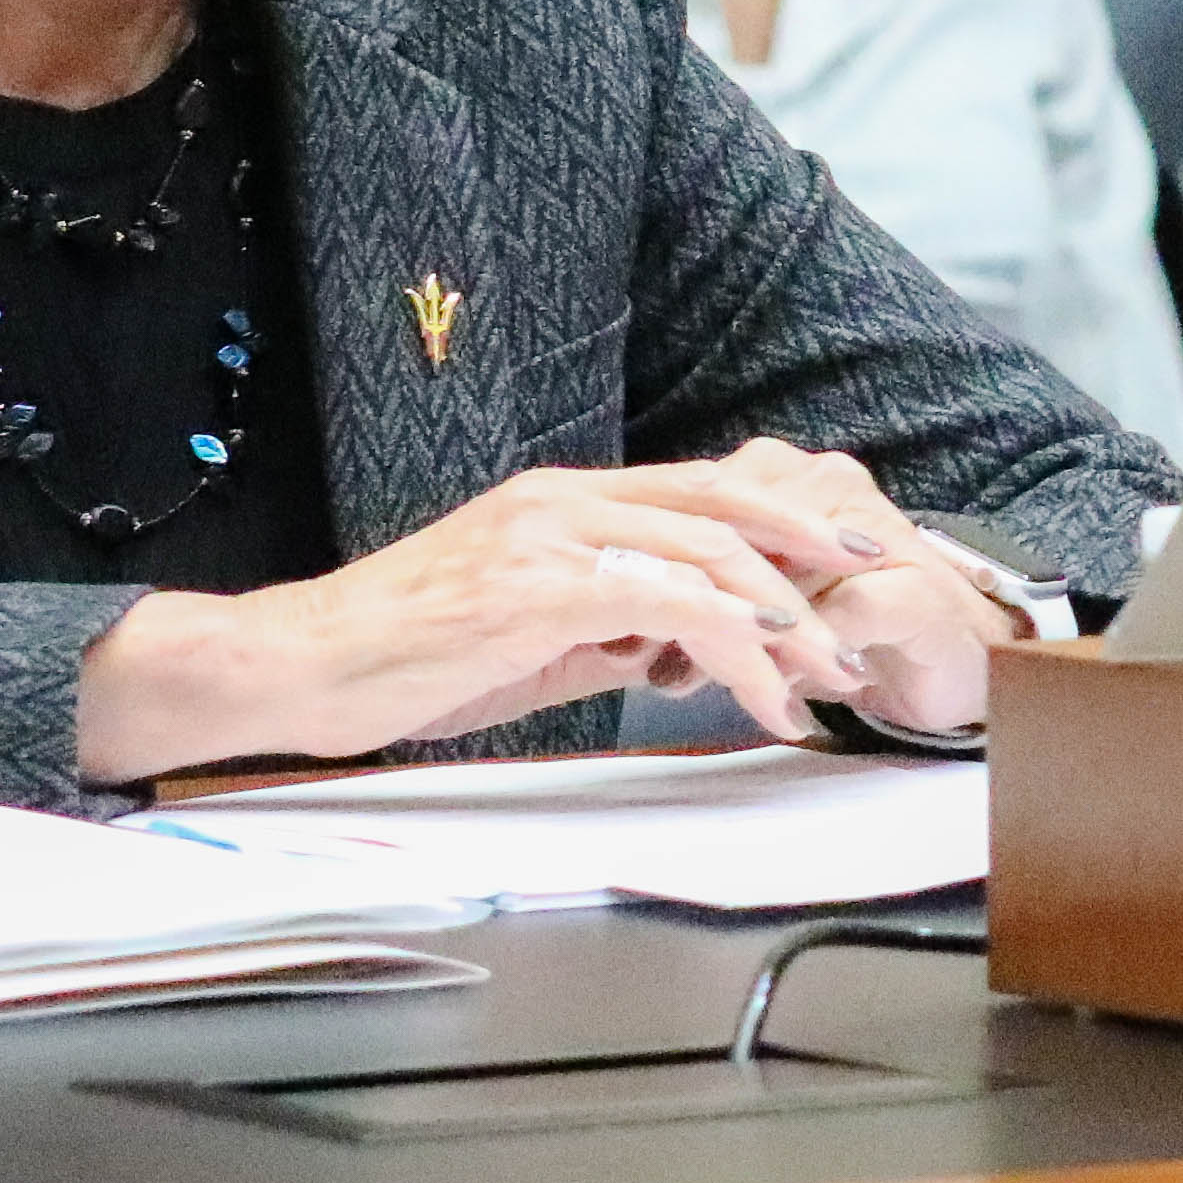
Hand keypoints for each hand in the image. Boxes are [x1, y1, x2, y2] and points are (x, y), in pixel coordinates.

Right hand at [69, 448, 997, 785]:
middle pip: (727, 500)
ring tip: (831, 674)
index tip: (848, 560)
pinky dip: (732, 649)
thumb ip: (602, 628)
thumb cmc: (399, 659)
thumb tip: (671, 649)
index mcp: (564, 502)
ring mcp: (552, 536)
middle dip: (816, 546)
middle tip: (883, 591)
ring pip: (711, 553)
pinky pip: (668, 606)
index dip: (785, 519)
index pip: (702, 490)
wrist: (300, 667)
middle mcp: (565, 499)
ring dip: (788, 619)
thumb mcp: (523, 638)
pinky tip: (763, 691)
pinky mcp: (538, 588)